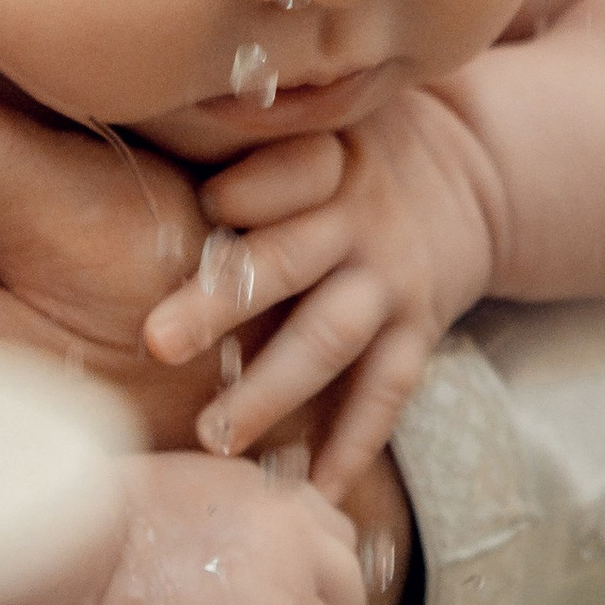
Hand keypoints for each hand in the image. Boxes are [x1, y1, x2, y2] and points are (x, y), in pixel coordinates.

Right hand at [53, 452, 366, 604]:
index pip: (338, 545)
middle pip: (349, 603)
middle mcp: (295, 550)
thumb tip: (241, 565)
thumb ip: (232, 526)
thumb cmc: (87, 527)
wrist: (58, 558)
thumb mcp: (184, 494)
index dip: (311, 581)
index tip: (279, 604)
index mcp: (276, 502)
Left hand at [143, 91, 505, 499]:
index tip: (211, 203)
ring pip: (329, 339)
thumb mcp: (320, 112)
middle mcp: (358, 220)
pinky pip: (388, 393)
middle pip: (288, 261)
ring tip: (215, 438)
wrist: (472, 174)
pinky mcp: (419, 329)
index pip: (290, 171)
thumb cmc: (350, 146)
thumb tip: (132, 114)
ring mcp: (391, 281)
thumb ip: (248, 129)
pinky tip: (317, 492)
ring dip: (274, 392)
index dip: (252, 187)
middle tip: (157, 343)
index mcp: (326, 159)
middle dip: (223, 304)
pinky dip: (355, 445)